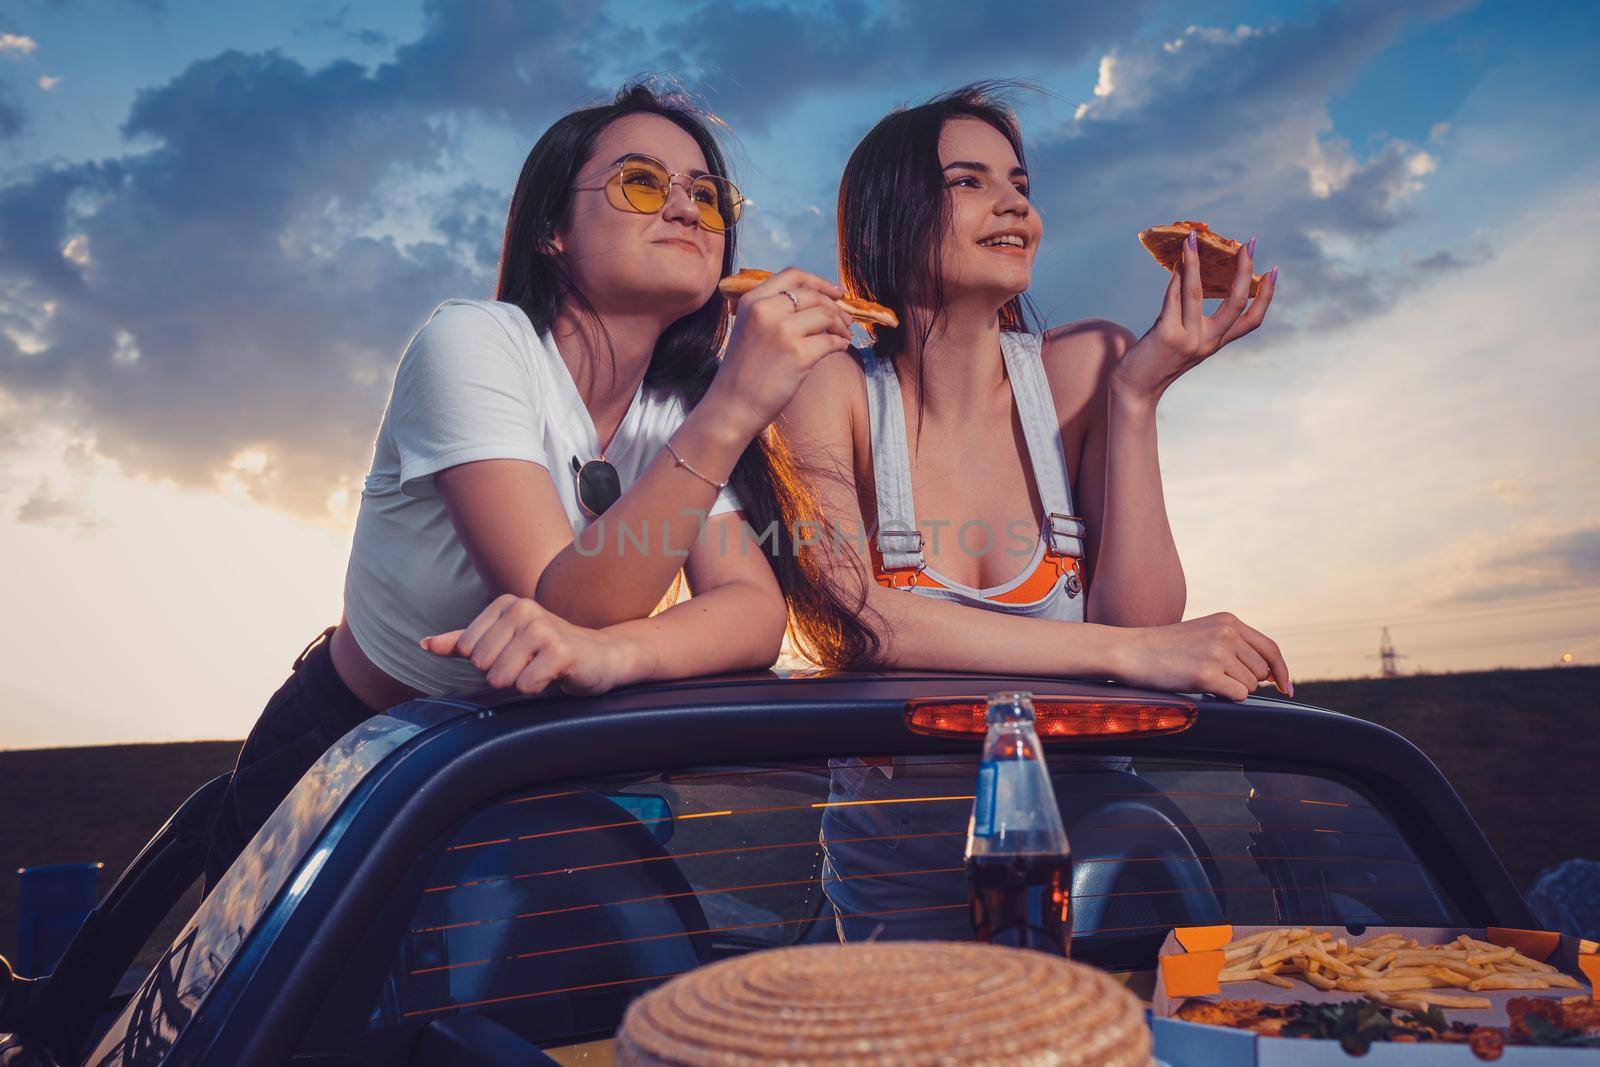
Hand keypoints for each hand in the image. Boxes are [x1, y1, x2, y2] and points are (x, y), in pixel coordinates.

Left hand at [420, 594, 650, 695]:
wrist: (600, 657)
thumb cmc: (548, 651)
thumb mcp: (503, 642)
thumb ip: (462, 642)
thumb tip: (424, 644)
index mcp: (506, 604)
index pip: (467, 649)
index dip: (489, 662)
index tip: (516, 655)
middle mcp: (524, 609)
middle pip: (482, 664)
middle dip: (504, 674)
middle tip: (530, 665)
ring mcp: (543, 629)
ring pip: (500, 676)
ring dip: (520, 683)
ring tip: (541, 671)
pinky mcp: (560, 651)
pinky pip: (525, 685)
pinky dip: (537, 689)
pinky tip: (554, 677)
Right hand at [704, 266, 853, 437]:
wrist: (731, 406)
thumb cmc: (742, 373)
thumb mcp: (748, 328)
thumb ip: (773, 311)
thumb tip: (817, 303)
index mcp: (752, 301)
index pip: (793, 275)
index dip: (820, 282)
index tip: (836, 292)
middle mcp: (767, 310)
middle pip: (814, 296)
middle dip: (836, 307)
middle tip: (847, 320)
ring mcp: (783, 332)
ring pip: (826, 315)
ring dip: (841, 326)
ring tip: (844, 336)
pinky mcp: (799, 354)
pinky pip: (831, 341)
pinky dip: (840, 343)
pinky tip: (840, 347)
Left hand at [1111, 231, 1277, 407]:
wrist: (1134, 389)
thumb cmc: (1155, 360)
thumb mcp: (1182, 338)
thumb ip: (1191, 314)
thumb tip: (1190, 271)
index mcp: (1216, 343)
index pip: (1252, 320)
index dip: (1266, 295)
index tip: (1274, 270)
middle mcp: (1207, 342)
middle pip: (1236, 302)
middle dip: (1245, 270)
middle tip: (1250, 243)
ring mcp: (1188, 339)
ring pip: (1197, 293)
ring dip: (1196, 261)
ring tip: (1193, 238)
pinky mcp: (1166, 335)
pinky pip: (1173, 297)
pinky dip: (1174, 277)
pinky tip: (1175, 260)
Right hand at [1113, 611, 1291, 701]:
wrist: (1131, 651)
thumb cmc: (1166, 647)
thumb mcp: (1204, 633)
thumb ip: (1235, 644)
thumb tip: (1270, 674)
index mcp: (1229, 621)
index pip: (1270, 648)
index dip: (1282, 671)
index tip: (1286, 688)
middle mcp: (1227, 633)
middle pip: (1262, 671)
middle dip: (1246, 680)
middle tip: (1217, 677)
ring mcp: (1217, 653)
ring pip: (1250, 685)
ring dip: (1232, 688)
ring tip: (1202, 676)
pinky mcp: (1207, 674)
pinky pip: (1237, 696)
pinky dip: (1225, 697)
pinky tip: (1202, 686)